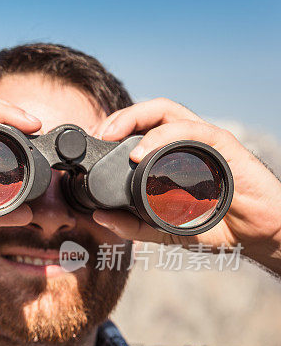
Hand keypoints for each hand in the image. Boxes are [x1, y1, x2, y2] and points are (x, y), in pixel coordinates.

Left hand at [92, 98, 280, 271]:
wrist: (255, 234)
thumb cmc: (213, 224)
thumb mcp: (162, 228)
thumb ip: (132, 225)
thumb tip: (98, 216)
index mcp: (171, 155)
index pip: (141, 127)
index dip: (114, 128)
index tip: (91, 143)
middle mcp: (185, 142)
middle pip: (150, 112)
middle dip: (119, 117)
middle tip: (98, 134)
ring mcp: (203, 142)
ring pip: (167, 112)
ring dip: (135, 118)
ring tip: (111, 136)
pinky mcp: (222, 146)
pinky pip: (191, 130)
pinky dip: (162, 136)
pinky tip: (140, 153)